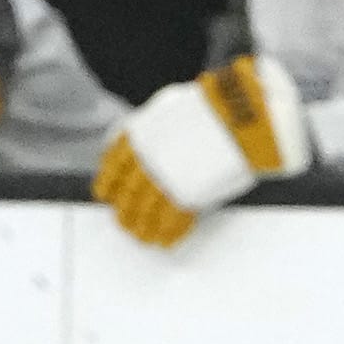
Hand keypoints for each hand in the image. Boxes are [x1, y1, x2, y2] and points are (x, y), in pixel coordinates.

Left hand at [95, 54, 313, 245]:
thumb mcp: (169, 104)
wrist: (237, 116)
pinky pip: (171, 219)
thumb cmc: (212, 107)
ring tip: (143, 237)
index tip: (106, 193)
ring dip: (144, 226)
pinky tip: (166, 240)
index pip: (115, 164)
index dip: (109, 181)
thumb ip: (153, 124)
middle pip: (129, 191)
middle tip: (124, 221)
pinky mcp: (184, 195)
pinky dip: (168, 232)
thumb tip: (148, 138)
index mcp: (140, 134)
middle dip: (126, 209)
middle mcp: (146, 157)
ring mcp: (164, 177)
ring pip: (146, 209)